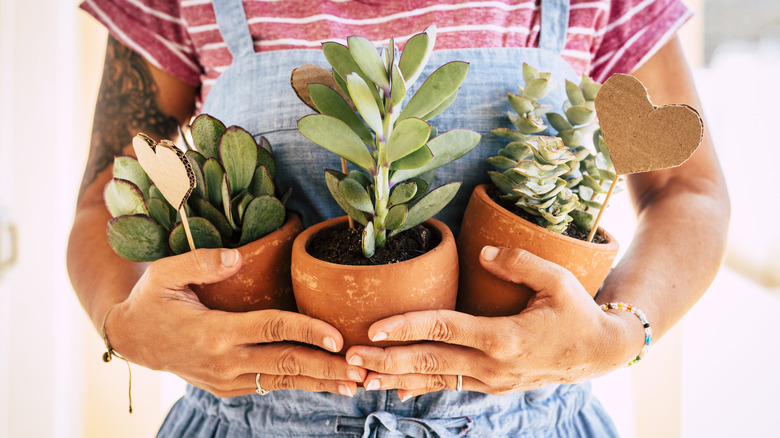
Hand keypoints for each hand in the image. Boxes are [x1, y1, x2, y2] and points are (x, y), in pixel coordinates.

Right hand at [105, 248, 365, 396]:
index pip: (270, 329)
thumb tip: (234, 257)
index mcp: (214, 332)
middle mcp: (225, 361)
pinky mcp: (228, 388)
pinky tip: (326, 383)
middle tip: (361, 368)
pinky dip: (300, 384)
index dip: (307, 331)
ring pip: (283, 381)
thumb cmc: (153, 300)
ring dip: (321, 381)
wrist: (132, 339)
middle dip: (327, 367)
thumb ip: (200, 263)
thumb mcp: (164, 273)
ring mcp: (227, 379)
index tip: (337, 336)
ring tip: (354, 383)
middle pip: (286, 363)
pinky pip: (271, 385)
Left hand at [345, 246, 644, 400]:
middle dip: (388, 360)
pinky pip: (450, 386)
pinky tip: (395, 390)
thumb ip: (520, 263)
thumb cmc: (577, 312)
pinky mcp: (492, 385)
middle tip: (351, 358)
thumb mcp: (558, 280)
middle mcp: (493, 364)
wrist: (599, 353)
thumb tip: (482, 253)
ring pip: (436, 379)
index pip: (446, 329)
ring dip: (397, 378)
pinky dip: (421, 387)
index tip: (373, 327)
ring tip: (361, 378)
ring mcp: (492, 380)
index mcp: (505, 336)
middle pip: (431, 361)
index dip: (408, 326)